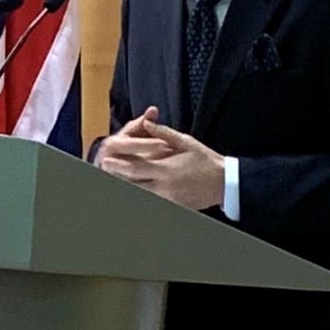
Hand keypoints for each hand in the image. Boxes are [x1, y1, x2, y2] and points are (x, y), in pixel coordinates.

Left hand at [98, 107, 226, 211]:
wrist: (224, 182)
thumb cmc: (206, 159)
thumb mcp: (185, 141)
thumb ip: (163, 133)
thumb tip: (146, 122)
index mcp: (166, 168)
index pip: (136, 168)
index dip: (119, 166)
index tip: (107, 162)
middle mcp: (164, 186)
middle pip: (134, 185)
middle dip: (118, 179)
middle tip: (106, 172)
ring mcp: (168, 198)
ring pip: (142, 195)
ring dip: (130, 188)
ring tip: (117, 182)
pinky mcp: (174, 206)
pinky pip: (154, 202)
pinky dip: (144, 197)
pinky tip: (138, 191)